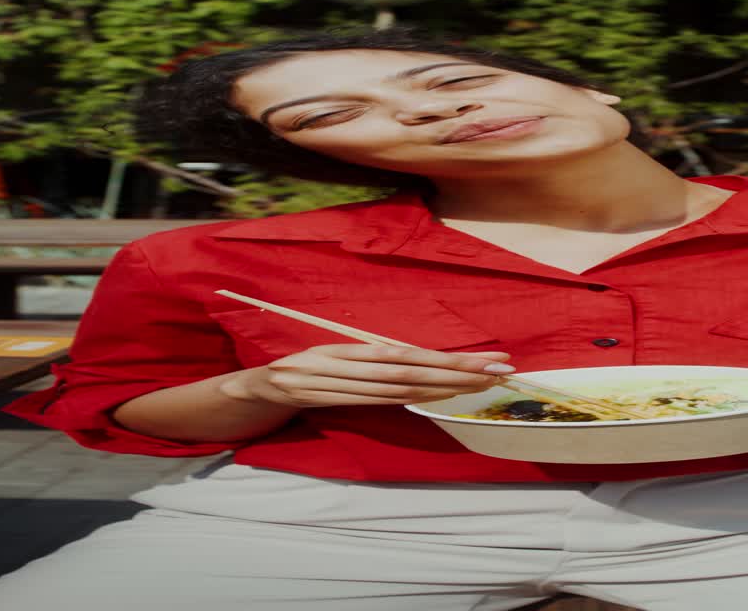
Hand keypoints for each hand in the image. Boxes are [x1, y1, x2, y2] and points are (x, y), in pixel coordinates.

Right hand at [219, 344, 515, 407]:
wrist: (249, 390)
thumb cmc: (299, 373)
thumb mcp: (332, 361)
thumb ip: (369, 364)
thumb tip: (421, 365)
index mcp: (347, 347)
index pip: (409, 352)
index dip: (449, 357)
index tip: (486, 360)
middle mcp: (341, 360)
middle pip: (409, 366)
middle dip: (457, 369)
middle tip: (498, 370)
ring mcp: (329, 380)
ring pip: (394, 386)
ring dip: (439, 387)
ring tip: (477, 385)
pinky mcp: (317, 398)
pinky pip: (371, 401)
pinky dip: (405, 399)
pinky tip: (434, 397)